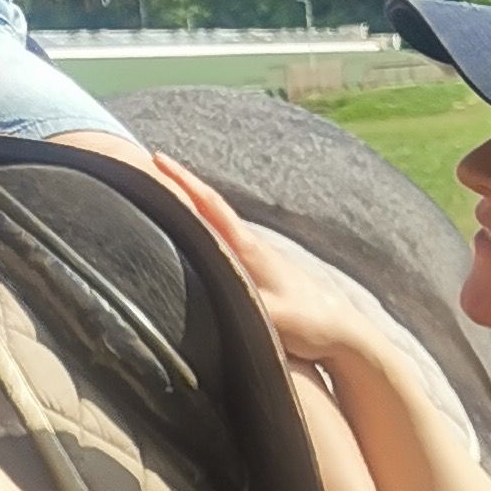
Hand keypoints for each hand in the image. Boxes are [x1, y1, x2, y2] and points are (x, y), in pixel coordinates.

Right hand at [150, 160, 374, 369]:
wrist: (342, 331)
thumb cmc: (309, 323)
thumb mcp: (270, 316)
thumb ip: (239, 302)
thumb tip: (203, 295)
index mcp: (249, 249)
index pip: (211, 206)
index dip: (184, 182)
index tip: (158, 158)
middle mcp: (251, 245)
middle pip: (209, 205)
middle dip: (179, 184)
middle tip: (148, 167)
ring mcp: (256, 256)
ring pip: (216, 222)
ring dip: (190, 204)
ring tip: (160, 194)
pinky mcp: (258, 270)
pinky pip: (222, 240)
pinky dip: (203, 227)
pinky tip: (193, 233)